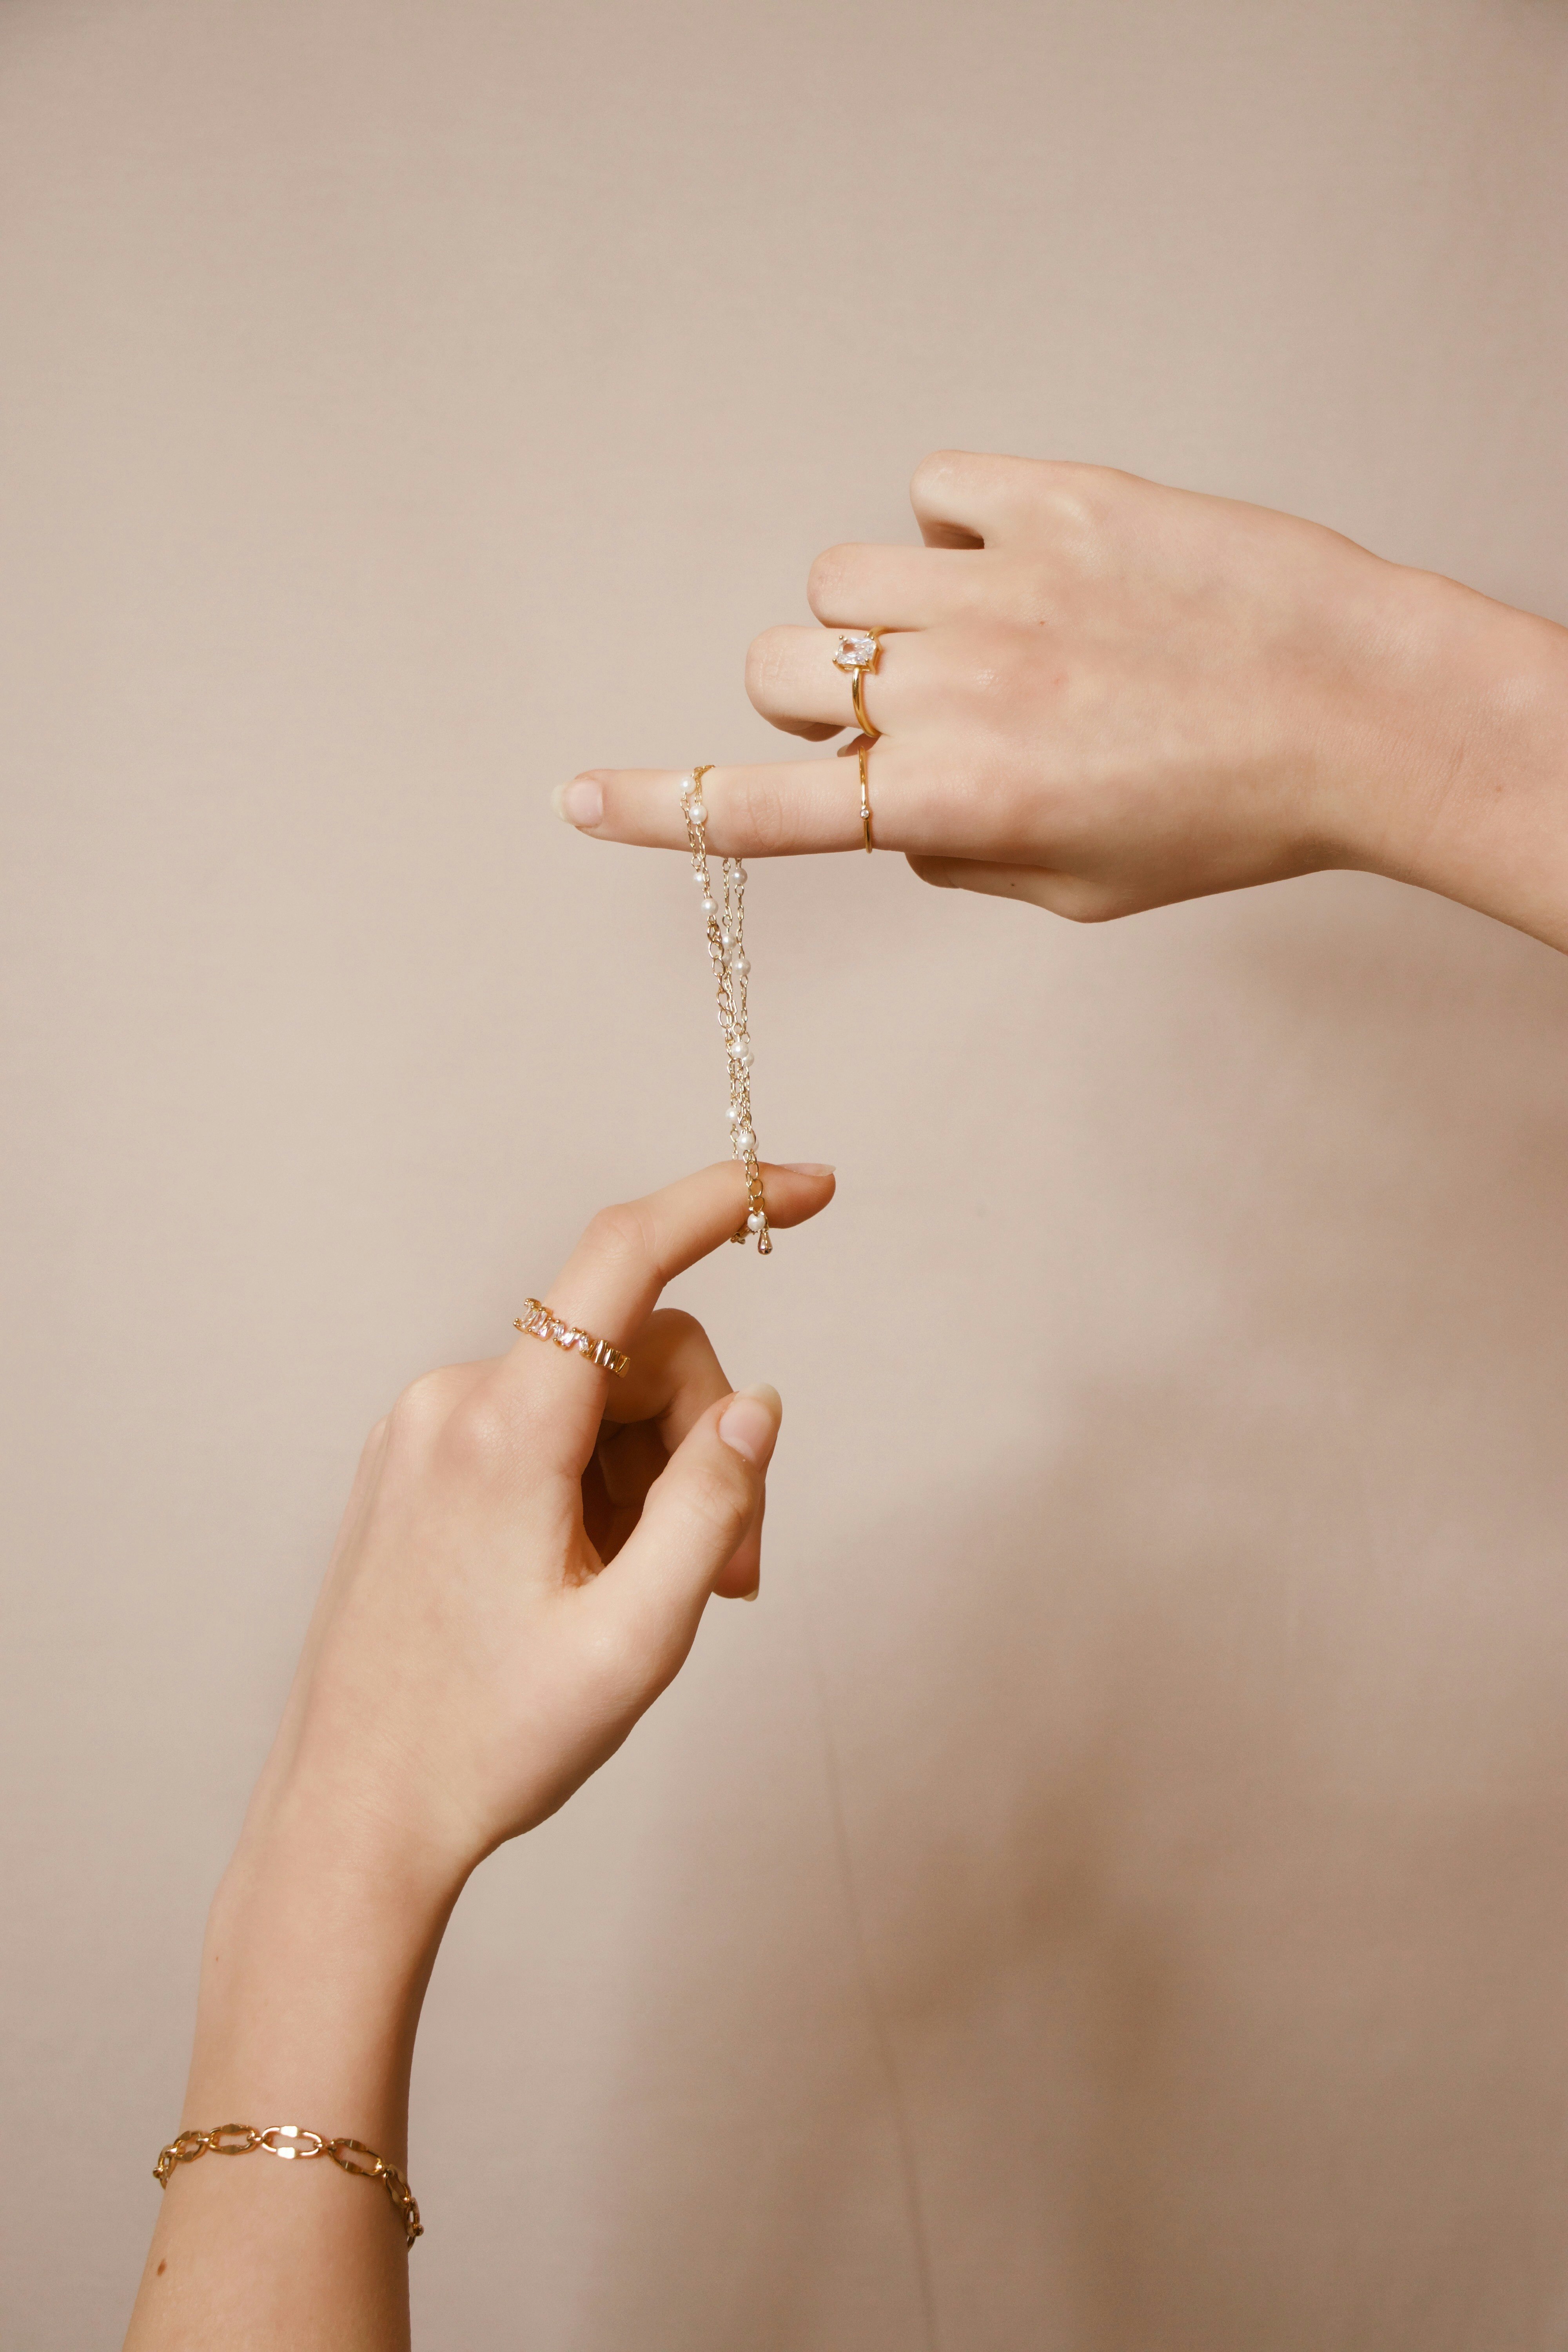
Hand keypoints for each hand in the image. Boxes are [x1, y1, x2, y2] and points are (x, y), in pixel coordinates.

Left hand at [246, 1158, 834, 1887]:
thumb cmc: (488, 1745)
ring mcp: (424, 1433)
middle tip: (733, 1577)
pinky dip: (599, 1489)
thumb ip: (712, 1507)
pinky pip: (544, 1433)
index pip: (625, 1259)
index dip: (725, 1202)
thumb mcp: (636, 1641)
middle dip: (704, 1445)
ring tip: (663, 1602)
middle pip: (636, 1357)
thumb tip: (755, 1407)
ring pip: (596, 1402)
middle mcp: (452, 1405)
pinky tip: (596, 1585)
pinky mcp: (419, 1466)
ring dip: (655, 1483)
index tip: (812, 1188)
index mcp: (503, 1433)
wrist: (352, 1821)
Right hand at [557, 451, 1567, 943]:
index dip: (658, 810)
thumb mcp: (1076, 885)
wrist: (1358, 709)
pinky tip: (1026, 559)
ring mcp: (997, 586)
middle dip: (816, 698)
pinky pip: (935, 490)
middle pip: (778, 670)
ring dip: (881, 613)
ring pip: (842, 580)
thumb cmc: (1226, 818)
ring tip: (985, 629)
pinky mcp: (1056, 500)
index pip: (762, 812)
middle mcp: (951, 693)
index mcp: (950, 802)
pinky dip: (955, 525)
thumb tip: (889, 800)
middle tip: (907, 709)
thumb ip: (954, 847)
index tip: (576, 799)